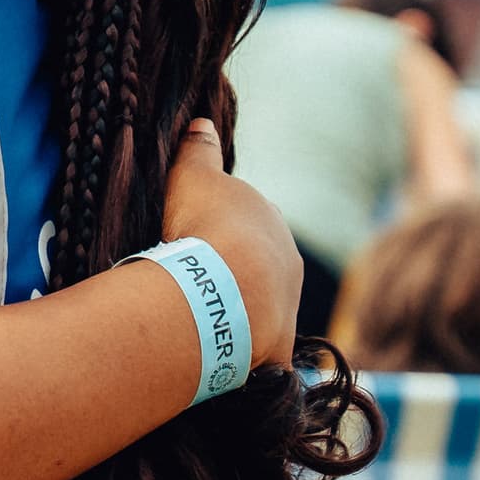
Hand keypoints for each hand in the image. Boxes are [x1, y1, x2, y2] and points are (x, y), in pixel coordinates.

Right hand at [160, 118, 306, 364]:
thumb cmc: (205, 226)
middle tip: (195, 278)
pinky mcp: (276, 346)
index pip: (247, 221)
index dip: (220, 227)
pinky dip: (247, 353)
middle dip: (236, 269)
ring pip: (263, 305)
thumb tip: (203, 121)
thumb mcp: (192, 175)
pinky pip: (261, 350)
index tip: (194, 236)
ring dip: (238, 309)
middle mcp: (287, 261)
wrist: (226, 287)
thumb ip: (198, 149)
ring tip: (200, 317)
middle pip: (260, 264)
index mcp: (269, 220)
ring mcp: (285, 306)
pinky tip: (223, 357)